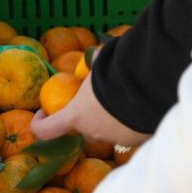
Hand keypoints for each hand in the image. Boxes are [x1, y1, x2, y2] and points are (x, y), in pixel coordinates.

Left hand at [30, 73, 149, 146]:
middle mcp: (93, 132)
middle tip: (94, 99)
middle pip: (83, 128)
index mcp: (77, 115)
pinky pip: (130, 130)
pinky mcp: (136, 140)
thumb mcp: (99, 64)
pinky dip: (132, 121)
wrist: (151, 85)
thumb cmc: (116, 72)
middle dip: (85, 116)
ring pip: (109, 130)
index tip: (43, 112)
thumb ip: (92, 64)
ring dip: (111, 118)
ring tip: (124, 97)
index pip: (46, 130)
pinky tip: (142, 104)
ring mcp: (116, 139)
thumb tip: (95, 52)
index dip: (40, 123)